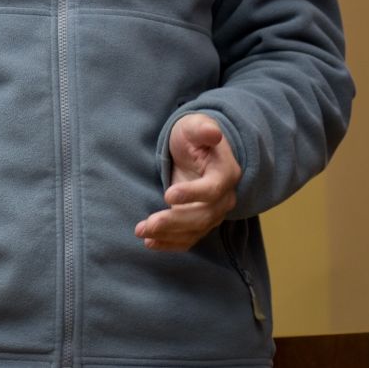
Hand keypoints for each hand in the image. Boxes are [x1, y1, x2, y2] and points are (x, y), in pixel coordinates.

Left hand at [135, 113, 241, 250]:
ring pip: (194, 230)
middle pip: (203, 216)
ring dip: (168, 235)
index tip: (168, 195)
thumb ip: (202, 129)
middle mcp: (224, 198)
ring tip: (142, 233)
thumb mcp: (195, 126)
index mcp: (225, 173)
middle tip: (149, 224)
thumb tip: (213, 132)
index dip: (192, 194)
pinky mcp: (200, 220)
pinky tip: (150, 243)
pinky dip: (170, 243)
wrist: (198, 149)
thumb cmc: (195, 135)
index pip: (212, 190)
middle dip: (175, 222)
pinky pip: (188, 237)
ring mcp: (213, 212)